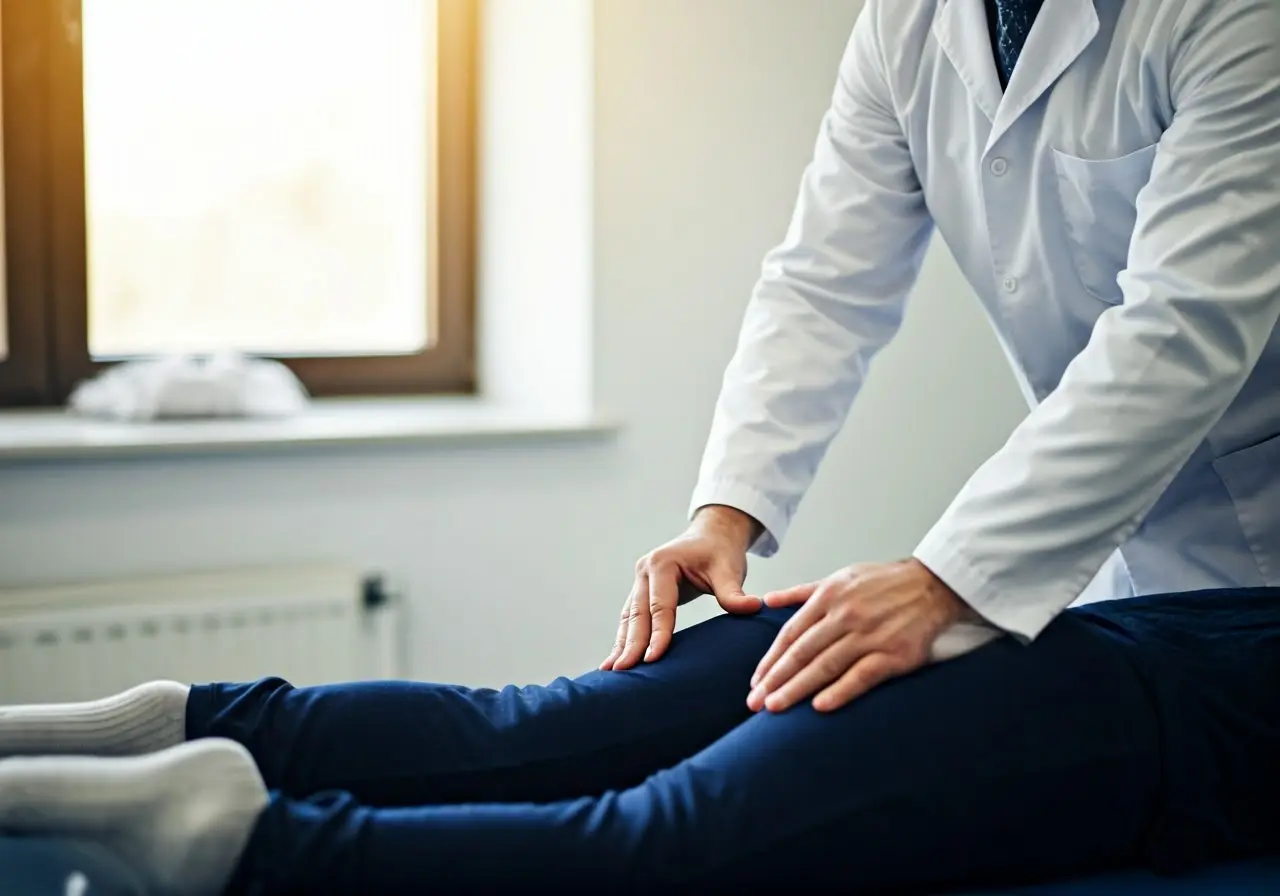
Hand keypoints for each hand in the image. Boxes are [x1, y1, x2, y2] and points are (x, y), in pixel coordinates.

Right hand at [601, 506, 762, 670]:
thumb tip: (754, 606)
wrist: (711, 536)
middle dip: (630, 644)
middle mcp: (645, 571)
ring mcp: (640, 582)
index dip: (658, 633)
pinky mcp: (642, 593)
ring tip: (611, 671)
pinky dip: (624, 639)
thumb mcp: (728, 568)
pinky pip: (631, 619)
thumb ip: (734, 591)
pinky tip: (616, 660)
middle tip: (623, 671)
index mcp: (662, 563)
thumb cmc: (720, 552)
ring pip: (628, 618)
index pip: (660, 605)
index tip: (653, 659)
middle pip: (637, 614)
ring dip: (621, 645)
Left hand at [747, 559, 968, 712]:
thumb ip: (802, 592)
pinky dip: (840, 692)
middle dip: (775, 680)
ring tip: (775, 708)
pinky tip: (819, 707)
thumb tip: (768, 599)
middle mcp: (845, 615)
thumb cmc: (883, 583)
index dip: (771, 660)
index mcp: (828, 597)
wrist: (932, 585)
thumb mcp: (839, 578)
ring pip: (825, 666)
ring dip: (797, 689)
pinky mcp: (894, 654)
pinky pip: (861, 676)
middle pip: (802, 653)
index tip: (755, 681)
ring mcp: (869, 635)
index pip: (791, 634)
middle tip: (754, 702)